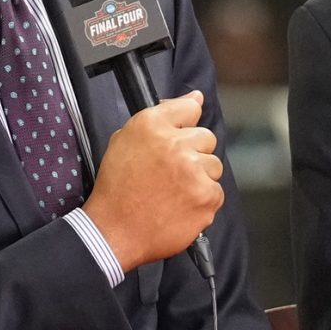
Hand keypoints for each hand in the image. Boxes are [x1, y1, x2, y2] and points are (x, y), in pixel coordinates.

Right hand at [82, 91, 224, 271]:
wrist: (114, 231)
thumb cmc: (117, 189)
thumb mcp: (124, 140)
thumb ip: (163, 115)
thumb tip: (195, 98)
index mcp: (152, 126)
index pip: (190, 108)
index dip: (185, 124)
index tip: (180, 136)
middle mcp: (176, 145)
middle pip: (206, 139)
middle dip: (193, 154)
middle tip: (171, 173)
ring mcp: (194, 172)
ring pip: (214, 167)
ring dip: (199, 178)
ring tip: (173, 192)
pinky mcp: (206, 197)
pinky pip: (216, 193)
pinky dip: (202, 201)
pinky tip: (180, 207)